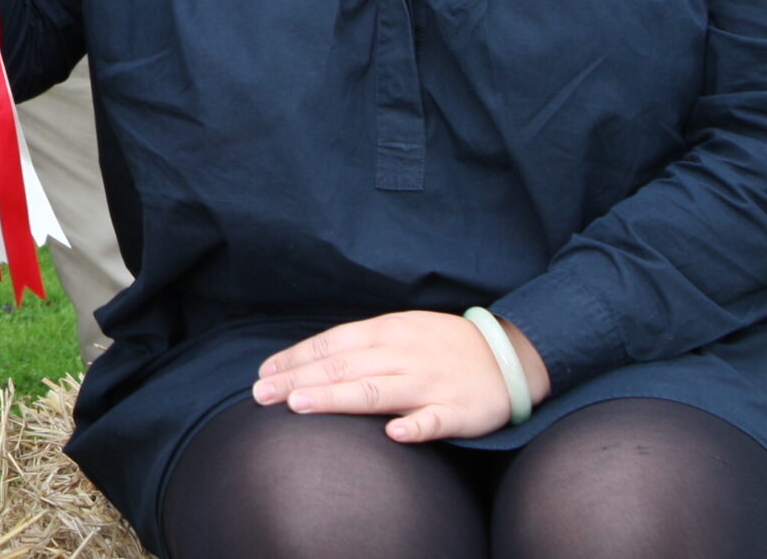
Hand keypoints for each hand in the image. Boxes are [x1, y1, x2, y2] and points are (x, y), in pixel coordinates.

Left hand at [252, 310, 551, 443]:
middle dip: (298, 380)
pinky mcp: (457, 411)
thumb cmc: (440, 345)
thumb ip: (358, 345)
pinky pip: (434, 420)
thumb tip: (308, 360)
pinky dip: (415, 427)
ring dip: (337, 398)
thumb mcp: (398, 330)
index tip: (263, 373)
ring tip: (300, 405)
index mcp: (386, 332)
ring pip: (377, 391)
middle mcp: (402, 355)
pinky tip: (394, 435)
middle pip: (343, 368)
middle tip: (261, 394)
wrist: (506, 355)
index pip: (331, 345)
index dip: (295, 358)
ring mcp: (429, 383)